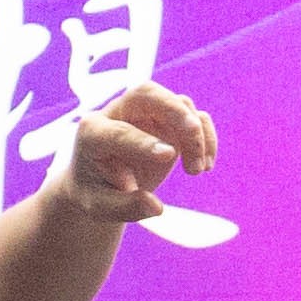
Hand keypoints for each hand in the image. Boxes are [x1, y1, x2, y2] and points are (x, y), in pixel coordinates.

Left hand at [55, 80, 221, 225]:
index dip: (143, 141)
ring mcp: (147, 115)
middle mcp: (120, 114)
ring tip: (197, 171)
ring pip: (177, 104)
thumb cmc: (95, 193)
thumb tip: (156, 207)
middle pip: (147, 93)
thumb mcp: (100, 208)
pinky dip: (206, 136)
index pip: (119, 131)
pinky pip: (194, 116)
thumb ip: (125, 207)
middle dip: (174, 109)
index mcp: (93, 132)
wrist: (100, 184)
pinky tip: (207, 165)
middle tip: (193, 131)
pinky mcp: (168, 123)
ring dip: (195, 133)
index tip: (168, 155)